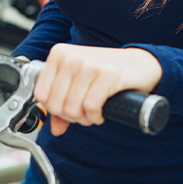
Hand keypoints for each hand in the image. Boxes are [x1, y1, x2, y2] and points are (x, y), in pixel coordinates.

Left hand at [35, 44, 161, 135]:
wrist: (141, 63)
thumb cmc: (108, 72)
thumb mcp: (80, 84)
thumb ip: (63, 104)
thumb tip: (55, 129)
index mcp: (59, 54)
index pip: (41, 94)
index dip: (54, 110)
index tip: (68, 109)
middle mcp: (71, 57)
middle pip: (56, 105)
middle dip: (71, 117)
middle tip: (84, 113)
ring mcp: (89, 65)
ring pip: (72, 108)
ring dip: (85, 118)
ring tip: (94, 112)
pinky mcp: (107, 75)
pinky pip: (90, 107)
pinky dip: (95, 116)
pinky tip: (101, 112)